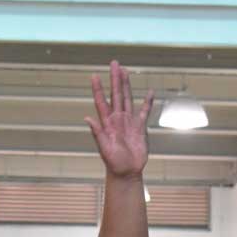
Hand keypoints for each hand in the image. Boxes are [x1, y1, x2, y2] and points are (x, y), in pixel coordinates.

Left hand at [85, 61, 153, 178]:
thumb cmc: (113, 163)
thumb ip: (96, 132)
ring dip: (126, 85)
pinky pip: (144, 112)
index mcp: (107, 123)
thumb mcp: (103, 148)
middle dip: (115, 79)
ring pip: (127, 98)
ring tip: (125, 71)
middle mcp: (117, 119)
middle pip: (116, 94)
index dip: (98, 89)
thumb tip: (87, 118)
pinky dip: (147, 102)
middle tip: (114, 63)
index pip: (101, 102)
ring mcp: (128, 122)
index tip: (94, 76)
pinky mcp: (139, 128)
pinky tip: (149, 93)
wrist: (127, 172)